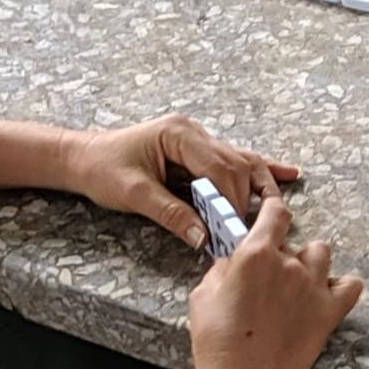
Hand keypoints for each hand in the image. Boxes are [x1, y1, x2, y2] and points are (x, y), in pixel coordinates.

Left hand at [62, 116, 300, 250]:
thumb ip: (171, 214)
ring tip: (279, 206)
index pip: (219, 167)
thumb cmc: (102, 169)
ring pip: (241, 160)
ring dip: (260, 184)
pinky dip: (258, 171)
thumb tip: (203, 237)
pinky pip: (234, 161)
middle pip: (235, 164)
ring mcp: (198, 139)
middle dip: (245, 197)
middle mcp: (193, 132)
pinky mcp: (198, 151)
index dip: (231, 199)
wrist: (83, 158)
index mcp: (178, 134)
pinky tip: (286, 173)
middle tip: (248, 230)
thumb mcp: (133, 195)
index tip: (235, 228)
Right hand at [185, 197, 365, 368]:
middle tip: (267, 278)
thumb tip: (233, 261)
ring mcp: (314, 287)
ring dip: (310, 263)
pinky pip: (351, 285)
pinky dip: (342, 286)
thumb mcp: (202, 296)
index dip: (273, 212)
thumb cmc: (218, 344)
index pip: (276, 213)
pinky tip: (325, 295)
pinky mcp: (330, 312)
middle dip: (281, 253)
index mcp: (256, 254)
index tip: (271, 216)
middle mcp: (289, 265)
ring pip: (322, 254)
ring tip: (296, 284)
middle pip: (294, 241)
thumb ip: (222, 269)